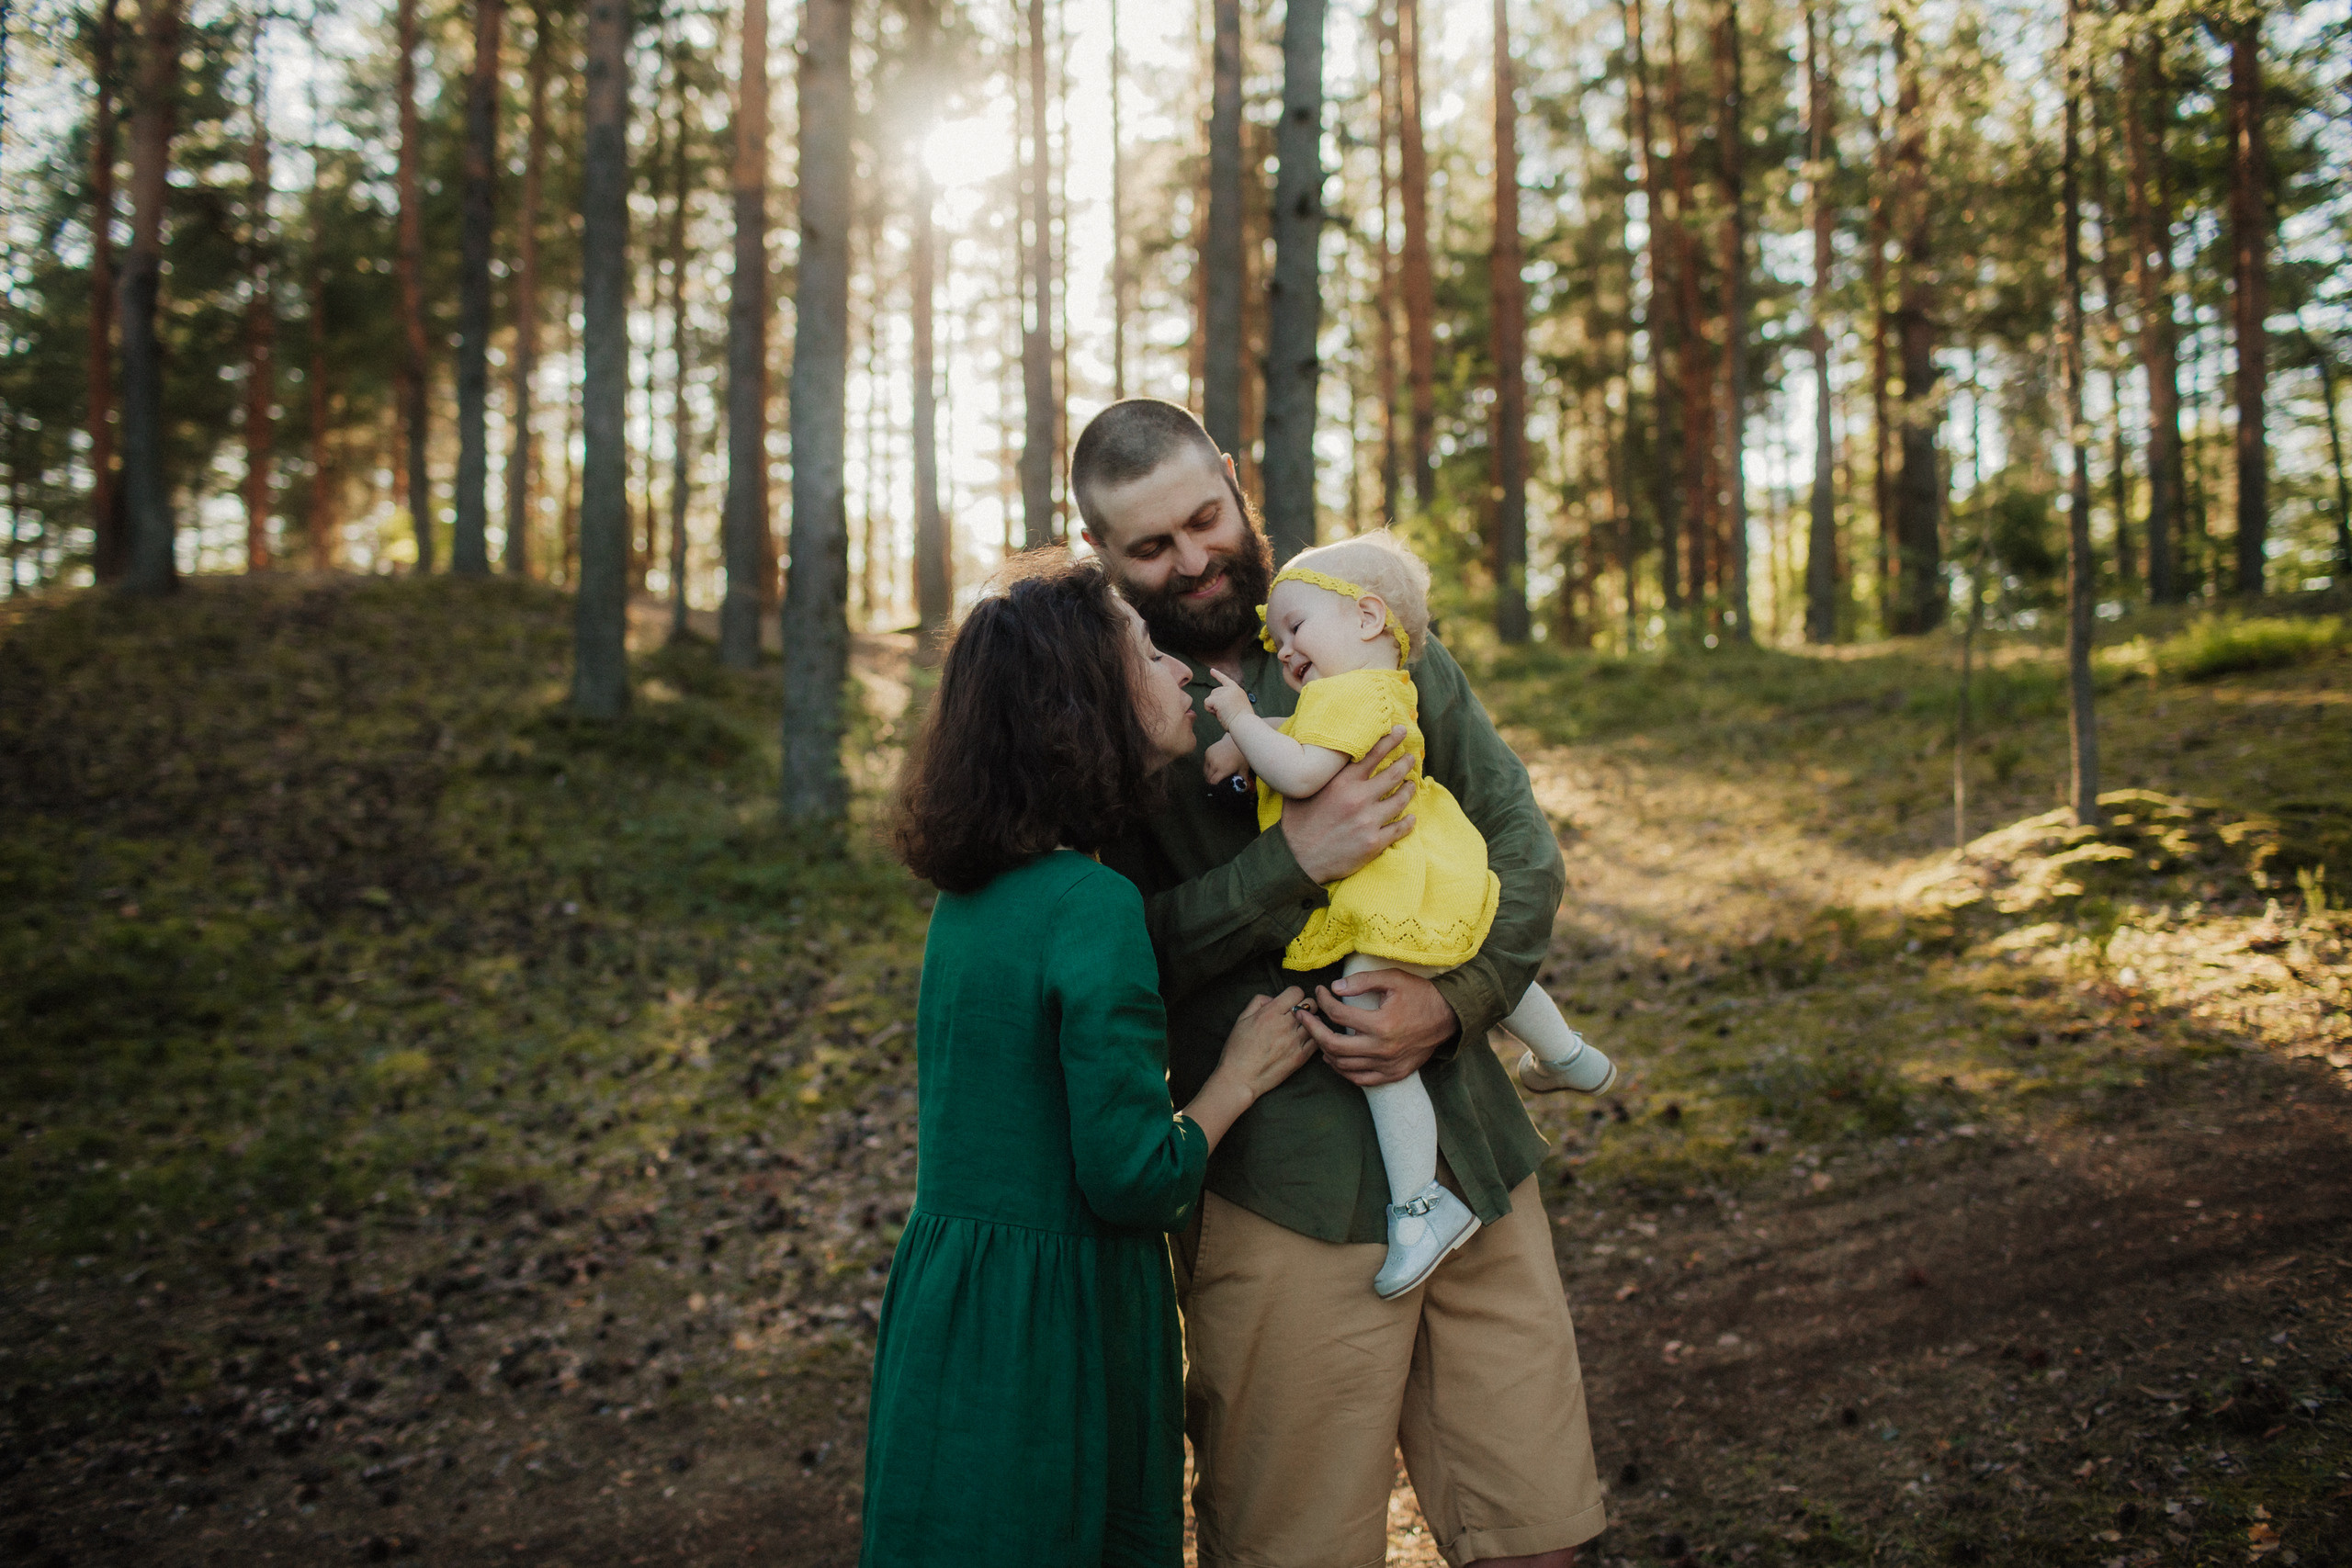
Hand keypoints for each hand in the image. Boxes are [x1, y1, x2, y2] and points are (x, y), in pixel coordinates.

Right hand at [1182, 987, 1315, 1150]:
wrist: (1240, 1079)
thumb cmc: (1237, 1050)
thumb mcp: (1241, 1019)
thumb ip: (1258, 1002)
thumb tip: (1273, 998)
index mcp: (1270, 1013)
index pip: (1296, 991)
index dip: (1293, 994)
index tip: (1289, 1002)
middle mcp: (1285, 1025)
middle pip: (1310, 1004)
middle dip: (1305, 1005)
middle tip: (1297, 1013)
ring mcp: (1296, 1041)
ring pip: (1317, 1021)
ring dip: (1311, 1021)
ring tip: (1300, 1027)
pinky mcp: (1301, 1057)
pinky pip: (1318, 1039)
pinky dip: (1314, 1036)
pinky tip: (1304, 1039)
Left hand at [1202, 668, 1252, 726]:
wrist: (1245, 725)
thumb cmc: (1243, 722)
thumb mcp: (1238, 707)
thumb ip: (1229, 702)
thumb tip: (1216, 705)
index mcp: (1237, 691)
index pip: (1226, 680)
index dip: (1218, 675)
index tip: (1211, 670)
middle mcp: (1231, 689)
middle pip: (1214, 692)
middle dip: (1216, 703)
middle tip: (1227, 713)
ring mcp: (1225, 693)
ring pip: (1210, 698)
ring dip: (1213, 708)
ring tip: (1225, 714)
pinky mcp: (1218, 699)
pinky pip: (1207, 703)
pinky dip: (1210, 710)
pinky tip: (1219, 714)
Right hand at [1202, 734, 1251, 788]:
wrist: (1235, 740)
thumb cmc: (1240, 755)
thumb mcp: (1243, 768)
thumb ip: (1242, 779)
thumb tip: (1244, 789)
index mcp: (1223, 769)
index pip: (1213, 781)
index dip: (1214, 784)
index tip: (1218, 785)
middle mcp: (1215, 764)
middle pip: (1208, 777)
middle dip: (1211, 780)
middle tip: (1216, 780)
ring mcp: (1210, 757)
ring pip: (1205, 770)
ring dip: (1208, 773)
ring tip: (1215, 773)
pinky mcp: (1207, 752)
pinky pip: (1205, 762)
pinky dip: (1208, 765)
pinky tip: (1215, 764)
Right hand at [1278, 728, 1417, 884]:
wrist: (1296, 860)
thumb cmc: (1296, 824)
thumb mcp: (1303, 790)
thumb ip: (1318, 773)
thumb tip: (1317, 754)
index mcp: (1342, 782)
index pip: (1373, 754)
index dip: (1390, 740)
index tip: (1401, 731)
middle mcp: (1359, 798)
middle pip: (1393, 774)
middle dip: (1405, 763)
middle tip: (1410, 758)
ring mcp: (1369, 821)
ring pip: (1401, 800)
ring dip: (1409, 790)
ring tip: (1411, 785)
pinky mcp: (1374, 842)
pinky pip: (1399, 829)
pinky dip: (1408, 822)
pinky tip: (1411, 819)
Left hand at [1299, 970, 1456, 1086]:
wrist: (1448, 1017)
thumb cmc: (1421, 995)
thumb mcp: (1394, 979)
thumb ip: (1362, 981)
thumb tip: (1334, 987)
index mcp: (1381, 1024)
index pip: (1339, 1014)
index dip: (1323, 1001)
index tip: (1319, 992)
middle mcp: (1383, 1048)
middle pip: (1333, 1045)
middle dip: (1313, 1030)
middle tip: (1304, 1018)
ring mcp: (1388, 1065)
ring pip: (1343, 1065)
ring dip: (1325, 1051)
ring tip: (1318, 1036)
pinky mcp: (1393, 1074)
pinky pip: (1360, 1079)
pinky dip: (1343, 1071)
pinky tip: (1335, 1058)